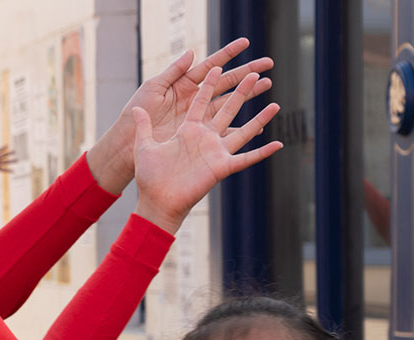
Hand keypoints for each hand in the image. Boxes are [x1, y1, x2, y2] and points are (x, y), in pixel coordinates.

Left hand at [0, 145, 14, 177]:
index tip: (7, 145)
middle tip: (15, 151)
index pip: (0, 150)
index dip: (3, 148)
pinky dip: (8, 170)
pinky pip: (4, 169)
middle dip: (10, 153)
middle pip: (5, 155)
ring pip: (6, 162)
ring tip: (17, 160)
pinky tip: (13, 171)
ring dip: (12, 161)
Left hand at [132, 69, 281, 233]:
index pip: (202, 100)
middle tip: (257, 73)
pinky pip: (246, 159)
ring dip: (260, 118)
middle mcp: (205, 137)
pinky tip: (278, 144)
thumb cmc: (148, 175)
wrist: (154, 200)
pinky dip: (262, 152)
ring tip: (275, 104)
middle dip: (242, 91)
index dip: (210, 83)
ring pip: (243, 130)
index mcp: (188, 128)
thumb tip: (135, 107)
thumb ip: (142, 123)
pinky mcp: (221, 167)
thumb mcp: (143, 144)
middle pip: (227, 108)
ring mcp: (215, 152)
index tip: (221, 65)